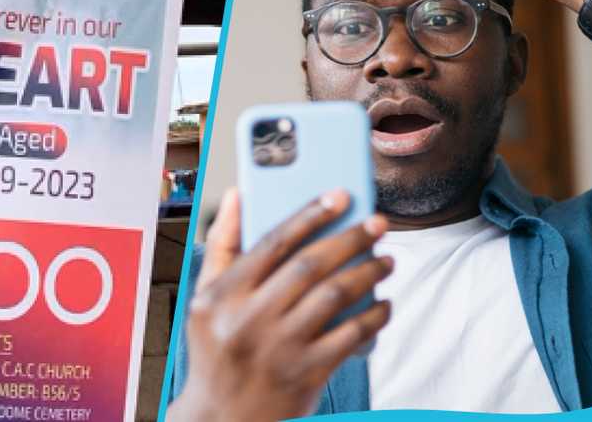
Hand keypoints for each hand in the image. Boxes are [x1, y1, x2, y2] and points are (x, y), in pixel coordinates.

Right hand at [167, 188, 392, 421]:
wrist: (222, 419)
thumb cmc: (217, 349)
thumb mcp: (205, 297)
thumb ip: (221, 244)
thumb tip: (236, 194)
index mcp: (222, 294)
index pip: (273, 242)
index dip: (310, 214)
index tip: (339, 196)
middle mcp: (250, 319)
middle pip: (311, 265)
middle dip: (351, 238)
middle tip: (377, 223)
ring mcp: (280, 348)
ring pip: (335, 296)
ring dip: (369, 273)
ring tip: (386, 260)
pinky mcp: (307, 374)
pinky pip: (351, 336)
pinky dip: (374, 317)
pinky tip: (384, 305)